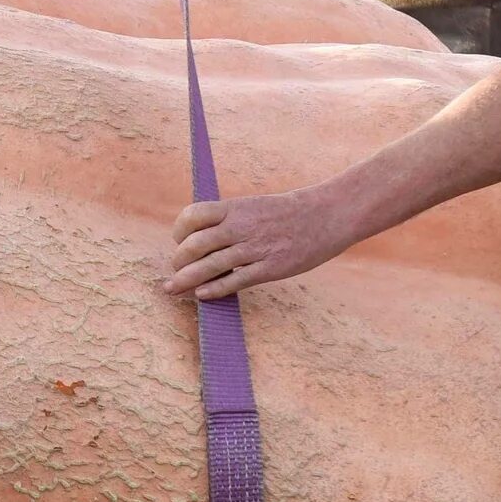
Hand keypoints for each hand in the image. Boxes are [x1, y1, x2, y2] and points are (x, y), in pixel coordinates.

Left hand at [160, 185, 364, 299]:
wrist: (327, 215)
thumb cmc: (287, 212)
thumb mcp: (254, 206)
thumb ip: (229, 219)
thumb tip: (201, 235)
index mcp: (236, 207)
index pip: (193, 215)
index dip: (179, 230)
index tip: (178, 241)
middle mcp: (241, 226)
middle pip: (196, 244)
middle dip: (179, 260)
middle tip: (175, 270)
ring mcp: (256, 248)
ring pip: (211, 265)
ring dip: (187, 279)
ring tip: (173, 289)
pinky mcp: (270, 267)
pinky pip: (236, 281)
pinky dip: (215, 289)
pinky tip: (202, 295)